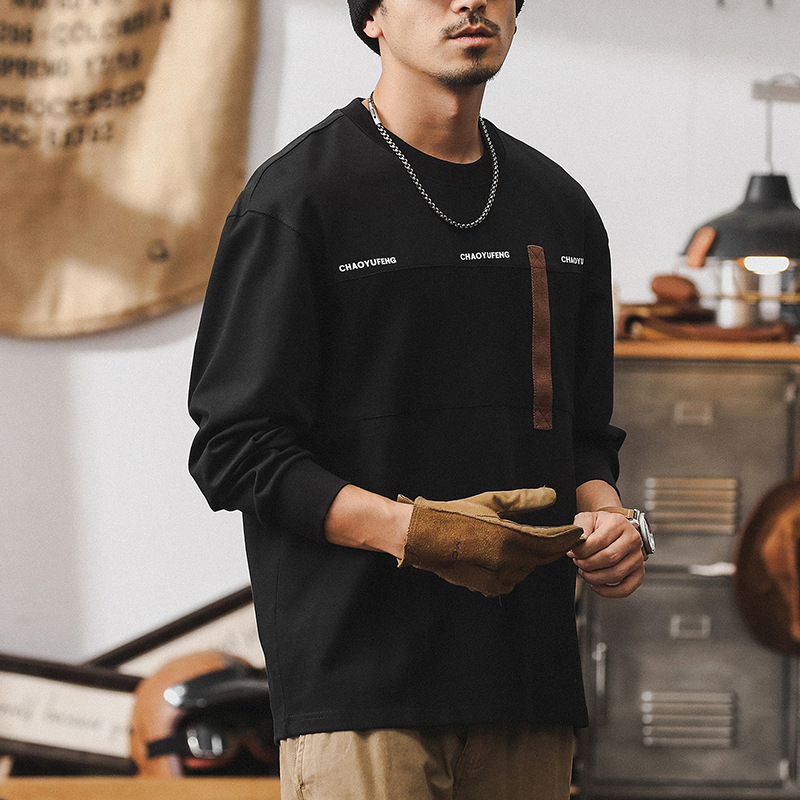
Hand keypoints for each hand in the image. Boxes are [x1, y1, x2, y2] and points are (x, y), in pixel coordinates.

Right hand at [398, 488, 584, 595]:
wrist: (421, 537)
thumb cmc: (452, 515)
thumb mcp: (489, 502)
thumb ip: (524, 500)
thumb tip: (552, 495)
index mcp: (508, 537)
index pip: (548, 542)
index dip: (565, 537)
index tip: (575, 532)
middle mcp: (504, 561)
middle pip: (540, 558)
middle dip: (551, 548)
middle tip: (561, 539)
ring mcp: (494, 578)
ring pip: (525, 570)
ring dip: (530, 559)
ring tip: (530, 545)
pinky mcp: (485, 587)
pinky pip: (510, 582)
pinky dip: (514, 571)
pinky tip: (508, 559)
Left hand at [569, 510, 644, 597]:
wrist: (616, 530)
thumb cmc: (600, 525)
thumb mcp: (587, 518)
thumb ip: (581, 527)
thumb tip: (578, 542)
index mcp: (619, 523)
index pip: (599, 541)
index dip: (582, 551)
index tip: (573, 552)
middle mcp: (633, 539)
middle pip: (609, 558)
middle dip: (587, 564)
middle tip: (578, 562)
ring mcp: (638, 557)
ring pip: (616, 574)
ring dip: (594, 578)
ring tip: (584, 571)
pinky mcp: (639, 572)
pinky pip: (626, 589)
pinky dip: (608, 592)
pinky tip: (596, 585)